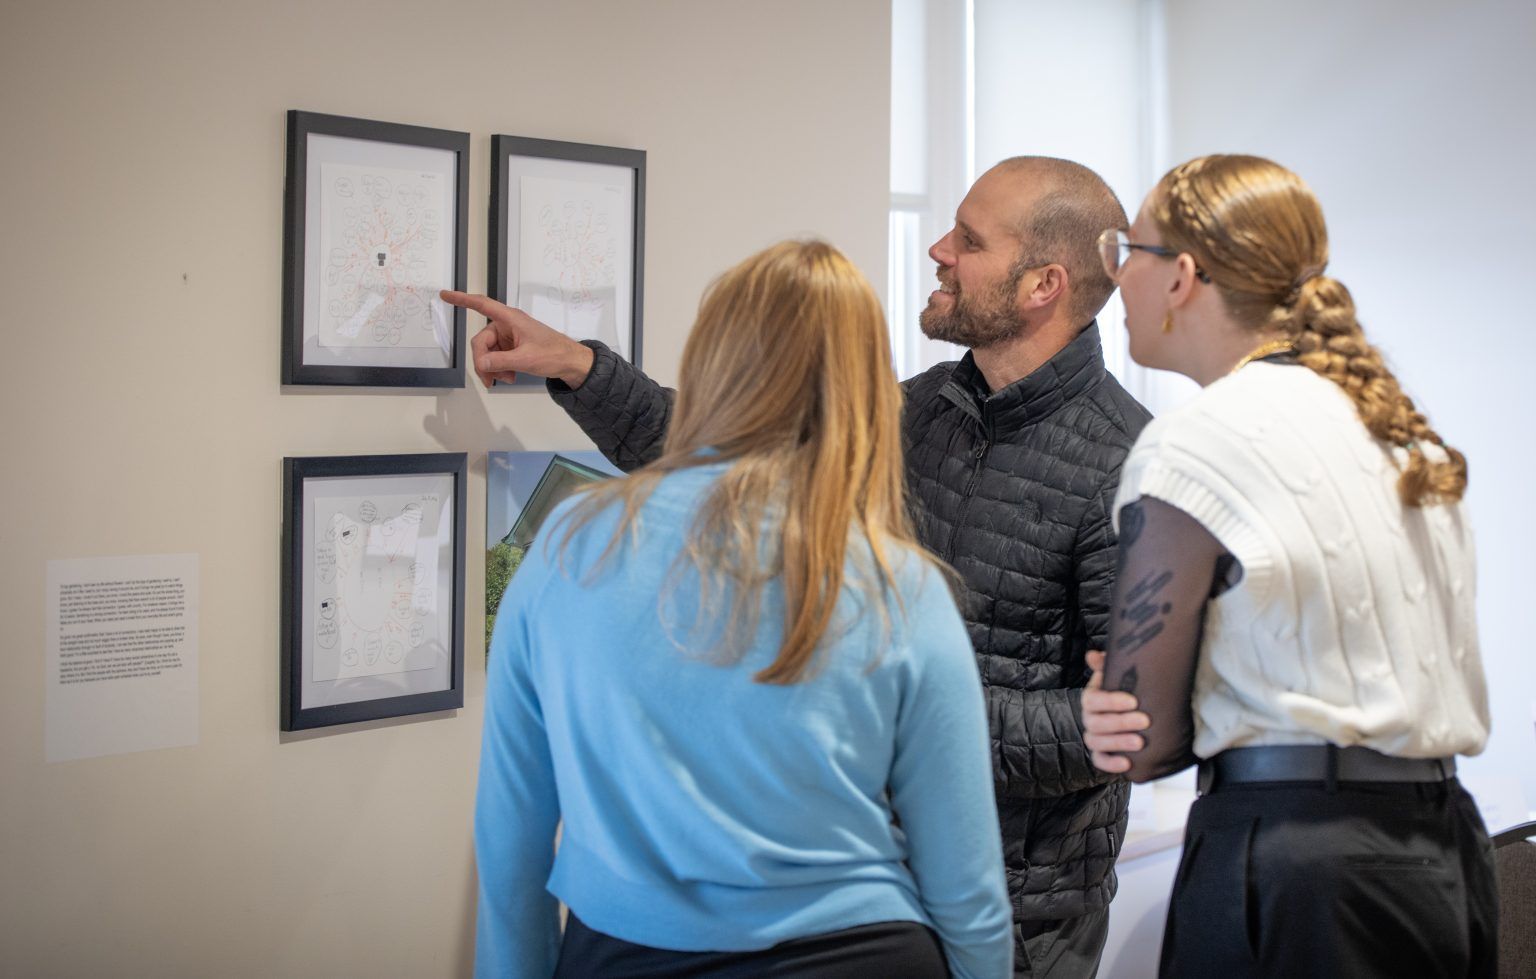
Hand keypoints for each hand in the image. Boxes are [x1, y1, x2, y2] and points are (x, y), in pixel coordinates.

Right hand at [439, 290, 595, 388]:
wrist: (571, 363)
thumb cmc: (554, 353)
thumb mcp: (526, 359)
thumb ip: (501, 362)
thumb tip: (481, 364)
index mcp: (510, 318)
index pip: (482, 305)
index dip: (462, 299)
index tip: (445, 295)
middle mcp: (507, 325)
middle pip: (480, 341)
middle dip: (483, 362)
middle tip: (490, 380)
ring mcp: (509, 337)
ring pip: (487, 353)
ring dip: (492, 369)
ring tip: (506, 379)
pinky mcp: (512, 348)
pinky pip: (496, 358)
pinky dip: (499, 370)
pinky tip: (509, 377)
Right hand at [1081, 650, 1149, 773]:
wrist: (1138, 712)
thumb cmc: (1129, 691)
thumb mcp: (1120, 675)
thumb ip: (1107, 664)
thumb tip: (1092, 655)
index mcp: (1092, 698)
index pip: (1092, 700)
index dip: (1111, 702)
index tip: (1134, 701)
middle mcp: (1089, 718)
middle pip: (1095, 723)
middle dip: (1120, 723)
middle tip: (1144, 721)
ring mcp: (1094, 737)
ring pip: (1097, 742)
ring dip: (1118, 743)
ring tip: (1140, 743)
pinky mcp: (1101, 754)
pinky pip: (1099, 761)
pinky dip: (1111, 764)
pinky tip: (1127, 763)